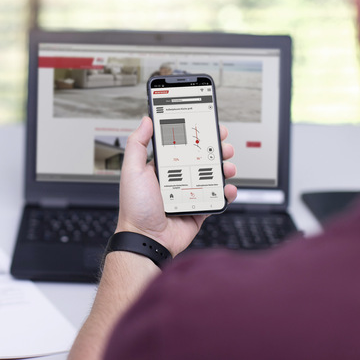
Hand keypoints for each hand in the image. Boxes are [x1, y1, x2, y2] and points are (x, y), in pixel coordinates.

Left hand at [116, 116, 236, 256]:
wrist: (146, 239)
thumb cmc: (135, 208)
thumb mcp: (132, 170)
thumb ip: (137, 144)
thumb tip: (146, 120)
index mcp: (160, 168)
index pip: (179, 145)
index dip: (193, 134)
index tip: (205, 124)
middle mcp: (175, 179)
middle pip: (200, 158)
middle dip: (214, 148)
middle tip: (222, 143)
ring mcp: (188, 194)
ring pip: (212, 177)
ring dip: (223, 168)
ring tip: (227, 165)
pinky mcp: (198, 210)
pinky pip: (216, 199)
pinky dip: (226, 193)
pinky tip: (228, 188)